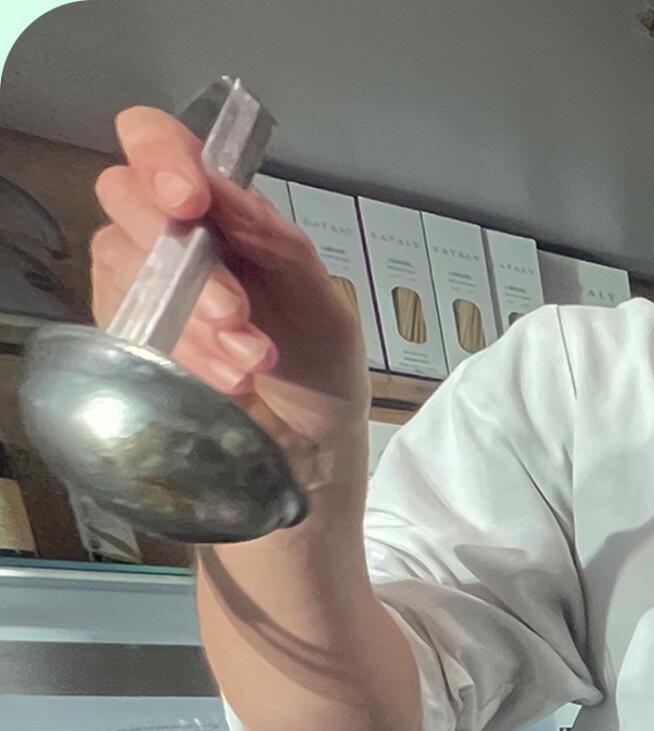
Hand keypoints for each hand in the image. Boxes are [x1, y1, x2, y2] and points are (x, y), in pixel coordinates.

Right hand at [91, 106, 371, 506]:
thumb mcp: (326, 310)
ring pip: (126, 262)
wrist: (310, 462)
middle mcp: (172, 238)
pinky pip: (130, 323)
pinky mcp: (129, 337)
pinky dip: (185, 354)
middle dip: (188, 257)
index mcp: (224, 213)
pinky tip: (230, 384)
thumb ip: (284, 247)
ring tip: (253, 364)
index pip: (160, 143)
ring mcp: (142, 286)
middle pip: (126, 195)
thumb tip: (228, 192)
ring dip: (195, 317)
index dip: (162, 155)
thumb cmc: (321, 378)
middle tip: (239, 315)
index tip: (192, 201)